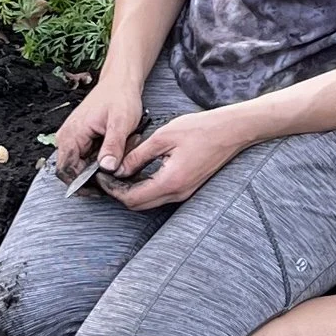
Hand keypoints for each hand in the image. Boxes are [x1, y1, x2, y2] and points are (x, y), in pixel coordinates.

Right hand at [52, 70, 145, 186]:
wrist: (120, 82)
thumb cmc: (120, 97)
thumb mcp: (121, 122)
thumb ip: (113, 146)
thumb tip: (106, 168)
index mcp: (72, 135)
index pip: (67, 171)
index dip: (83, 184)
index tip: (102, 188)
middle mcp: (67, 138)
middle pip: (73, 171)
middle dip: (95, 176)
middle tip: (115, 172)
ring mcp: (73, 139)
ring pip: (82, 166)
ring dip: (100, 167)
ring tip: (119, 155)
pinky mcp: (81, 139)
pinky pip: (87, 158)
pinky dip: (102, 159)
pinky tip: (116, 151)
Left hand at [98, 104, 247, 209]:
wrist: (231, 130)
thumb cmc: (201, 129)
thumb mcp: (164, 137)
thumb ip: (138, 155)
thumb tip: (118, 169)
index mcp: (171, 181)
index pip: (132, 198)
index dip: (113, 190)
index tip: (103, 177)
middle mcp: (178, 193)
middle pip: (139, 205)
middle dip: (120, 194)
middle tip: (109, 176)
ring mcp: (185, 192)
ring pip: (150, 201)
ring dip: (133, 191)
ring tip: (122, 171)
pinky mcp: (188, 187)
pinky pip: (161, 194)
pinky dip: (146, 187)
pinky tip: (140, 170)